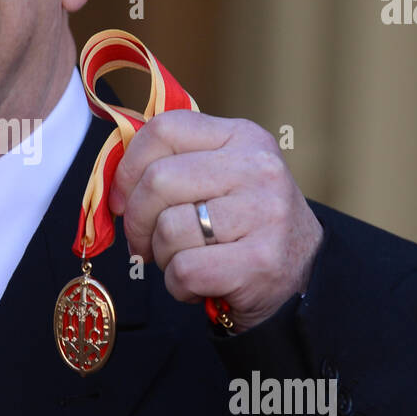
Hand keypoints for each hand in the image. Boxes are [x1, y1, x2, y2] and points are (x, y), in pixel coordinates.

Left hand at [107, 112, 323, 332]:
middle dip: (137, 221)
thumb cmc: (244, 226)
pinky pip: (184, 270)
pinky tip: (200, 284)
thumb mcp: (220, 178)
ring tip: (185, 261)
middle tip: (145, 243)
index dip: (128, 167)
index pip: (164, 129)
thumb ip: (174, 164)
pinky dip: (178, 286)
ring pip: (168, 228)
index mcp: (242, 136)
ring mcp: (264, 213)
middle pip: (158, 181)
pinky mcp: (261, 261)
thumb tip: (113, 183)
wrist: (303, 277)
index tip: (124, 199)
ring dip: (162, 256)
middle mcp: (258, 168)